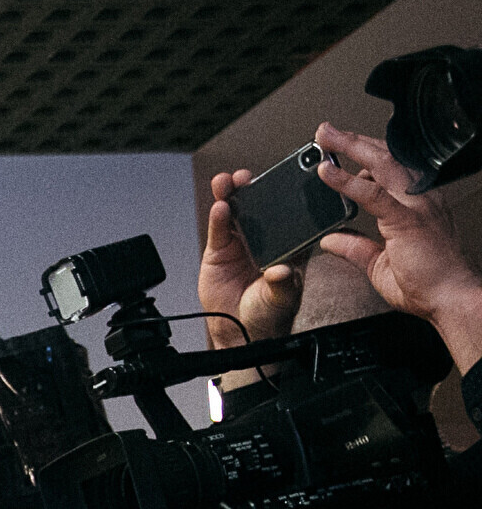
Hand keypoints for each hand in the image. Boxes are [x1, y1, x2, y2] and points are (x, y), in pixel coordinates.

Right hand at [197, 167, 302, 380]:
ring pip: (237, 212)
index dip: (289, 194)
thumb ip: (282, 283)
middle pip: (261, 206)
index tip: (290, 178)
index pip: (291, 214)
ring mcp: (241, 242)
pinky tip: (220, 206)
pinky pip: (219, 229)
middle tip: (253, 177)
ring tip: (230, 181)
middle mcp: (265, 239)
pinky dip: (218, 216)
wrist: (241, 332)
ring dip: (233, 194)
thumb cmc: (269, 313)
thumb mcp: (283, 297)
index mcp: (289, 244)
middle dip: (257, 188)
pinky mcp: (219, 251)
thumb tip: (280, 271)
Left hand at [313, 121, 481, 369]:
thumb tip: (331, 239)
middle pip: (384, 159)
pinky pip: (372, 194)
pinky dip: (346, 181)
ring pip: (380, 165)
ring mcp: (414, 206)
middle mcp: (418, 199)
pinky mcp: (406, 219)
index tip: (340, 148)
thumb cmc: (426, 283)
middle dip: (353, 141)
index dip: (364, 155)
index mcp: (415, 205)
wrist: (448, 299)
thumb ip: (355, 247)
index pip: (388, 170)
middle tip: (324, 131)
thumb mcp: (378, 263)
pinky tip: (326, 171)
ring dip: (349, 148)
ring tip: (323, 138)